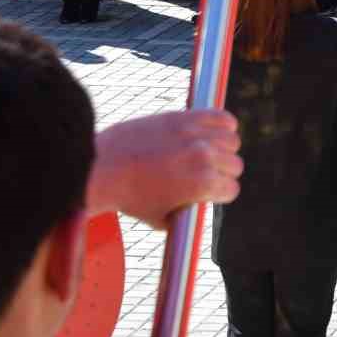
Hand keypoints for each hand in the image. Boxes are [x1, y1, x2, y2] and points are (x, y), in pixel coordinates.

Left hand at [86, 110, 242, 229]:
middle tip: (204, 175)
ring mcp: (195, 134)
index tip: (208, 194)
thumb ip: (187, 214)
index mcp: (202, 185)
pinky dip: (223, 124)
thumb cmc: (129, 197)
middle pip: (234, 165)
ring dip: (223, 149)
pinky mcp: (184, 117)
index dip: (218, 194)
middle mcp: (204, 157)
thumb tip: (200, 209)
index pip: (231, 189)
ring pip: (231, 140)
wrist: (102, 169)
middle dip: (221, 173)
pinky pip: (221, 116)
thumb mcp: (161, 220)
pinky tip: (212, 133)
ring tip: (207, 154)